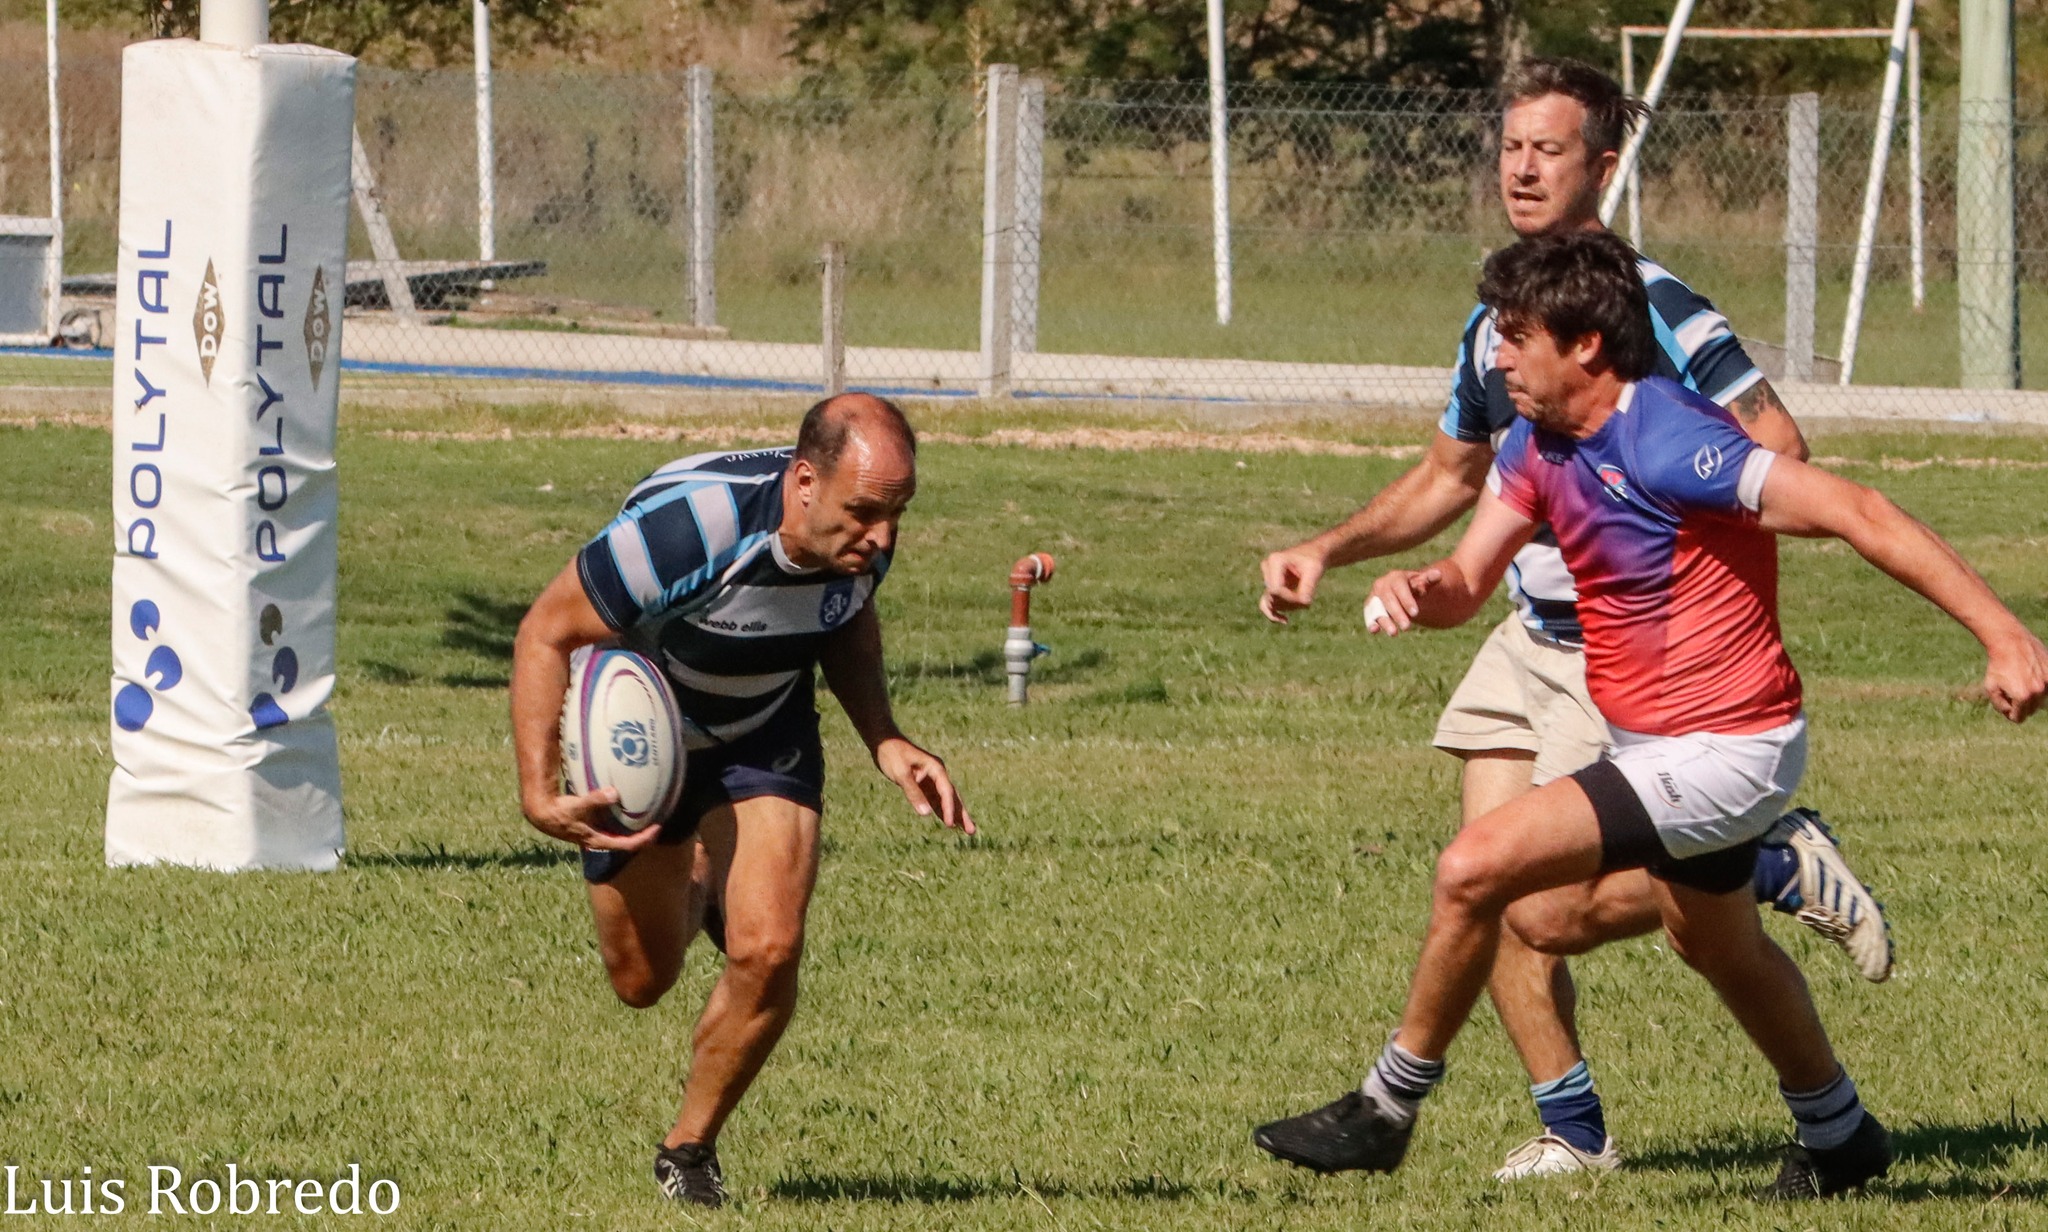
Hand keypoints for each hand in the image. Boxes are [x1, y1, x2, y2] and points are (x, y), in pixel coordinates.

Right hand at [522, 786, 664, 851]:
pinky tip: (628, 807)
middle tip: (658, 822)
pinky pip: (613, 825)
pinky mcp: (592, 826)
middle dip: (643, 835)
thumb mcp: (578, 806)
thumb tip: (614, 793)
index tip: (657, 828)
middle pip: (627, 842)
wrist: (542, 814)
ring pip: (620, 835)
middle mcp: (600, 839)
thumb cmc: (560, 813)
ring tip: (648, 816)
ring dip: (634, 828)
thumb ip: (595, 800)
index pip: (628, 845)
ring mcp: (596, 834)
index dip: (644, 838)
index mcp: (599, 840)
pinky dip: (623, 820)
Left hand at [875, 736, 974, 834]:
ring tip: (967, 830)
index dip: (949, 809)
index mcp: (936, 768)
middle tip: (972, 831)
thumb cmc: (892, 754)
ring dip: (955, 814)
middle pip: (953, 796)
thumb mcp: (901, 773)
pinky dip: (941, 811)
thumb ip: (913, 793)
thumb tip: (926, 813)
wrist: (883, 742)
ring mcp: (931, 779)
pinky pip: (935, 800)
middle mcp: (937, 773)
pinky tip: (948, 822)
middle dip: (962, 814)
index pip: (946, 791)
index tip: (950, 824)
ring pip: (946, 800)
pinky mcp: (923, 784)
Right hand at [1260, 543, 1327, 623]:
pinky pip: (1266, 604)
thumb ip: (1308, 587)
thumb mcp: (1315, 571)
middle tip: (1307, 603)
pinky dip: (1274, 614)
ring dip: (1287, 608)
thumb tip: (1304, 604)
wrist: (1314, 555)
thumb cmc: (1315, 560)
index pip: (1276, 590)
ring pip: (1270, 602)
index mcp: (1275, 560)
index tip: (1306, 601)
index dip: (1290, 599)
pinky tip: (1285, 621)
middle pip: (1273, 597)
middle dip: (1290, 604)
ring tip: (1304, 604)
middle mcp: (1267, 568)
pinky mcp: (1270, 586)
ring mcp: (1267, 577)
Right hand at [1365, 567, 1443, 635]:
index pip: (1400, 587)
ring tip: (1394, 633)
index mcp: (1395, 577)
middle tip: (1407, 627)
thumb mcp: (1422, 582)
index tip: (1415, 613)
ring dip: (1384, 621)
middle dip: (1397, 614)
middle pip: (1388, 600)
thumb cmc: (1414, 587)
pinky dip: (1370, 622)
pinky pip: (1369, 616)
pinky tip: (1374, 630)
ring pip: (1377, 609)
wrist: (1402, 591)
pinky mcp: (1370, 609)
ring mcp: (1374, 597)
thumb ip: (1429, 580)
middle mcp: (1382, 585)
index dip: (1406, 600)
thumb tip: (1438, 574)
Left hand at [1983, 629, 2047, 722]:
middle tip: (2011, 690)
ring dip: (2031, 695)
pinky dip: (2039, 684)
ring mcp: (2047, 682)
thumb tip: (2011, 714)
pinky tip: (2029, 675)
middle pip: (2031, 710)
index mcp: (2022, 697)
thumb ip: (2000, 706)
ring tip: (2020, 680)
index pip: (2019, 718)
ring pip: (2040, 699)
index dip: (2010, 713)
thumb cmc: (1998, 665)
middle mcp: (2038, 691)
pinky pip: (2047, 687)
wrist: (2011, 643)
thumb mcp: (1991, 687)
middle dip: (2021, 705)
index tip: (2005, 703)